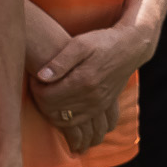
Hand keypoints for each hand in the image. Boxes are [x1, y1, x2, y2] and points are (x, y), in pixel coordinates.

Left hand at [29, 23, 152, 152]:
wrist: (131, 48)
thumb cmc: (103, 42)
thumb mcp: (80, 44)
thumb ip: (60, 61)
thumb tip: (41, 77)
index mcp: (83, 81)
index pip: (47, 97)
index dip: (35, 89)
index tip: (35, 78)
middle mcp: (91, 98)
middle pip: (54, 111)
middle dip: (42, 101)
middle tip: (40, 87)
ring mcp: (98, 105)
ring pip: (67, 122)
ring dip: (53, 114)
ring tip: (49, 99)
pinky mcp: (103, 107)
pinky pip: (81, 124)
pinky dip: (69, 122)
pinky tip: (63, 111)